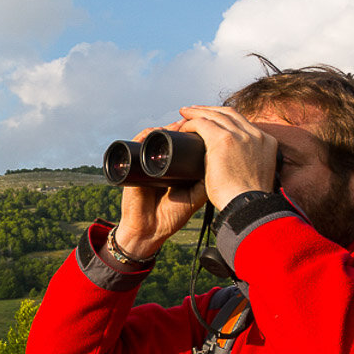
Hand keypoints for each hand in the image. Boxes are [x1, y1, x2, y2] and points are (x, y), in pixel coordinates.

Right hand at [111, 121, 204, 259]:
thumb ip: (206, 182)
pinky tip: (155, 132)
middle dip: (180, 128)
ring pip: (154, 138)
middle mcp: (160, 164)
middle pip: (169, 138)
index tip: (204, 128)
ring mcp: (146, 164)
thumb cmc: (171, 216)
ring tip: (176, 125)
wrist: (149, 230)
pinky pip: (136, 145)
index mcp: (175, 169)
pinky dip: (144, 136)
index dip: (191, 135)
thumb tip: (220, 161)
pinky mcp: (133, 167)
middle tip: (191, 123)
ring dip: (165, 128)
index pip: (183, 146)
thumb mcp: (195, 197)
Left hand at [177, 105, 278, 212]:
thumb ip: (250, 167)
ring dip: (198, 112)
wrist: (249, 206)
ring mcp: (241, 136)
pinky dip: (191, 123)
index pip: (243, 123)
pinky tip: (183, 126)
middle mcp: (255, 135)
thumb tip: (238, 170)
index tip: (214, 121)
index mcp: (266, 143)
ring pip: (215, 115)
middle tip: (195, 111)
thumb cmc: (249, 201)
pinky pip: (202, 123)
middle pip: (229, 114)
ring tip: (184, 113)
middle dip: (211, 110)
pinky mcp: (224, 140)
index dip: (226, 119)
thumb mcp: (257, 177)